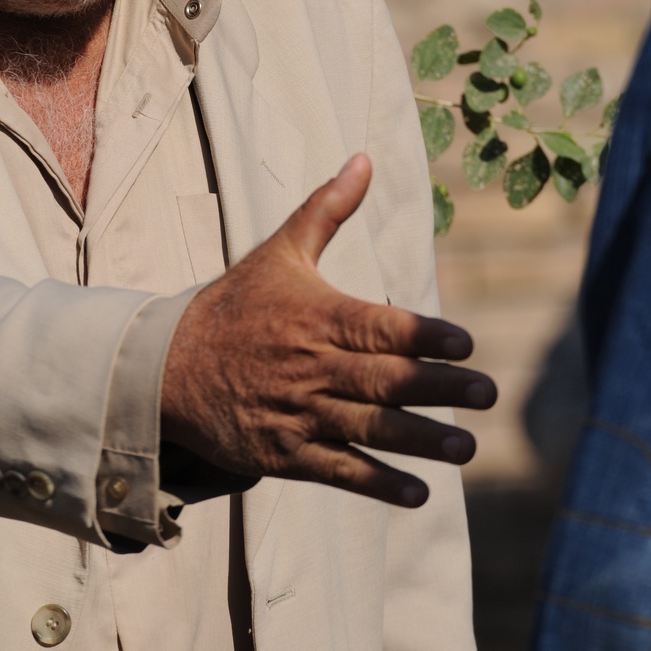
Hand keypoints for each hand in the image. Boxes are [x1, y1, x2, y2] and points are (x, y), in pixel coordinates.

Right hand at [161, 154, 495, 506]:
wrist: (164, 368)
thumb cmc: (234, 306)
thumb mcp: (278, 252)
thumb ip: (327, 208)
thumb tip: (364, 158)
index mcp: (316, 316)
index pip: (378, 327)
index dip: (423, 335)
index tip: (465, 344)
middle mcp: (311, 367)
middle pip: (383, 380)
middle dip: (437, 389)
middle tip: (486, 394)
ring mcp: (298, 413)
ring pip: (368, 428)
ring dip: (419, 440)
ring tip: (466, 447)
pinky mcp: (284, 453)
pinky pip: (338, 470)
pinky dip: (377, 483)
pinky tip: (417, 493)